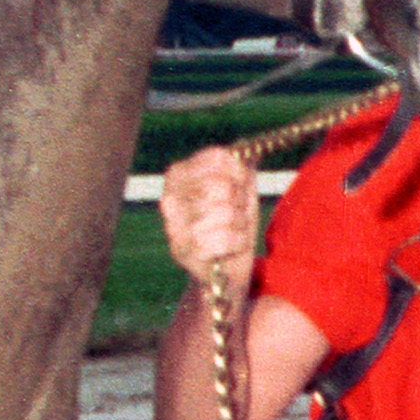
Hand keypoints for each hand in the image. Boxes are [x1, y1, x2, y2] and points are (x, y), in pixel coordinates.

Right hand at [159, 147, 262, 298]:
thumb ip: (243, 166)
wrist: (224, 269)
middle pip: (222, 186)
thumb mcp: (240, 188)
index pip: (217, 157)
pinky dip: (237, 244)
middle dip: (239, 202)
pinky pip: (224, 238)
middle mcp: (169, 197)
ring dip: (240, 225)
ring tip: (232, 232)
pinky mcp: (182, 251)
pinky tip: (229, 248)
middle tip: (235, 215)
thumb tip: (250, 151)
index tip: (239, 187)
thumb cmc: (233, 223)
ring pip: (224, 212)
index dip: (239, 172)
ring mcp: (173, 225)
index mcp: (178, 174)